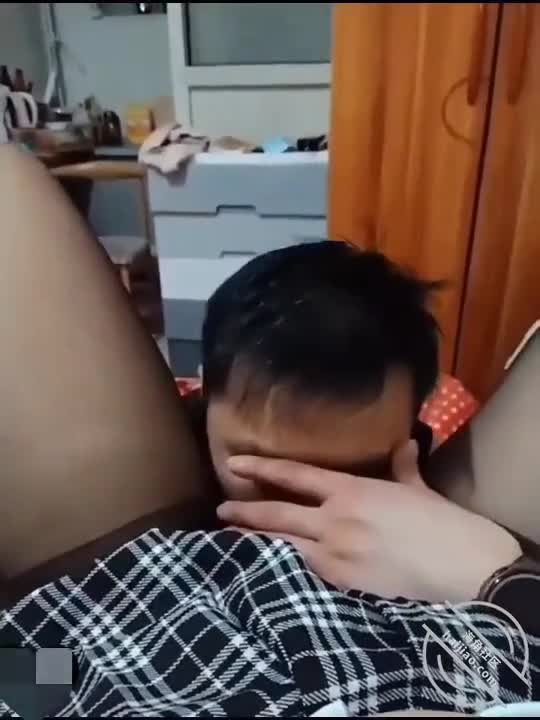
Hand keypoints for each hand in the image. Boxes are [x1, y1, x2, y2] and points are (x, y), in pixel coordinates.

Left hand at [217, 441, 520, 601]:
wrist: (460, 565)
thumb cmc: (440, 521)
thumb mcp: (417, 489)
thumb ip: (402, 467)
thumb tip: (405, 445)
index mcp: (351, 490)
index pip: (295, 475)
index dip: (261, 468)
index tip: (234, 463)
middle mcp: (334, 520)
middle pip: (277, 514)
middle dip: (244, 513)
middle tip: (219, 511)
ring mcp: (335, 554)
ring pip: (282, 547)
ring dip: (256, 544)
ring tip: (232, 541)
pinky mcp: (342, 583)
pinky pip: (303, 573)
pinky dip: (282, 569)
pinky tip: (267, 570)